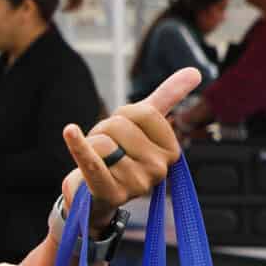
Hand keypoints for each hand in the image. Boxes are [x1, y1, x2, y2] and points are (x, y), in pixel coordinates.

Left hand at [60, 67, 200, 230]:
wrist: (95, 194)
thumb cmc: (121, 154)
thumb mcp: (144, 126)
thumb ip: (168, 98)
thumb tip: (195, 71)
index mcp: (171, 151)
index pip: (144, 112)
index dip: (124, 116)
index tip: (122, 134)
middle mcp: (158, 170)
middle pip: (119, 126)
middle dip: (104, 131)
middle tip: (107, 151)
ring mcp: (135, 184)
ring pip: (102, 142)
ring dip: (91, 146)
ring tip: (98, 163)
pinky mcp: (108, 192)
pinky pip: (91, 161)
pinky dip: (78, 145)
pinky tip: (70, 131)